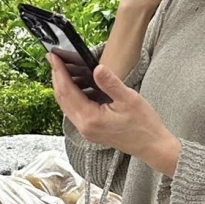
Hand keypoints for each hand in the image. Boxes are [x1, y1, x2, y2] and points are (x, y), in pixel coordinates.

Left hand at [50, 55, 180, 175]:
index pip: (67, 91)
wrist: (152, 146)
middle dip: (56, 77)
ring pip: (66, 105)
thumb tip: (97, 68)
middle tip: (52, 58)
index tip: (53, 57)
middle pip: (62, 98)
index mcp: (90, 119)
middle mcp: (83, 126)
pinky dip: (70, 96)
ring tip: (61, 68)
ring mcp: (85, 130)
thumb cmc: (143, 125)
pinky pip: (74, 110)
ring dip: (62, 86)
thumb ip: (110, 83)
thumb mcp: (129, 99)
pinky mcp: (89, 130)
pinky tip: (75, 85)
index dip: (59, 72)